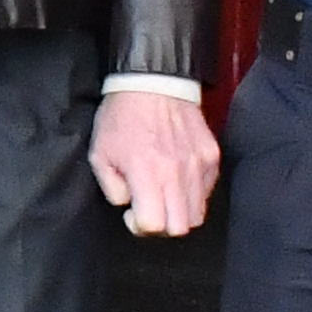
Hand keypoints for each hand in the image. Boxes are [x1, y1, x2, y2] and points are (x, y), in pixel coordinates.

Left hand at [87, 87, 219, 239]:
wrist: (154, 82)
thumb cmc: (122, 117)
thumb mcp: (99, 153)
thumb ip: (111, 188)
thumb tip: (128, 204)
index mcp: (147, 173)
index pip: (154, 225)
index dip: (140, 226)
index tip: (132, 211)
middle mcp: (177, 173)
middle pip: (179, 228)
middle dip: (161, 225)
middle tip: (149, 207)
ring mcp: (199, 166)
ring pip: (197, 215)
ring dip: (178, 213)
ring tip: (163, 195)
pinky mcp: (212, 157)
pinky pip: (206, 193)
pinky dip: (193, 195)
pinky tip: (176, 180)